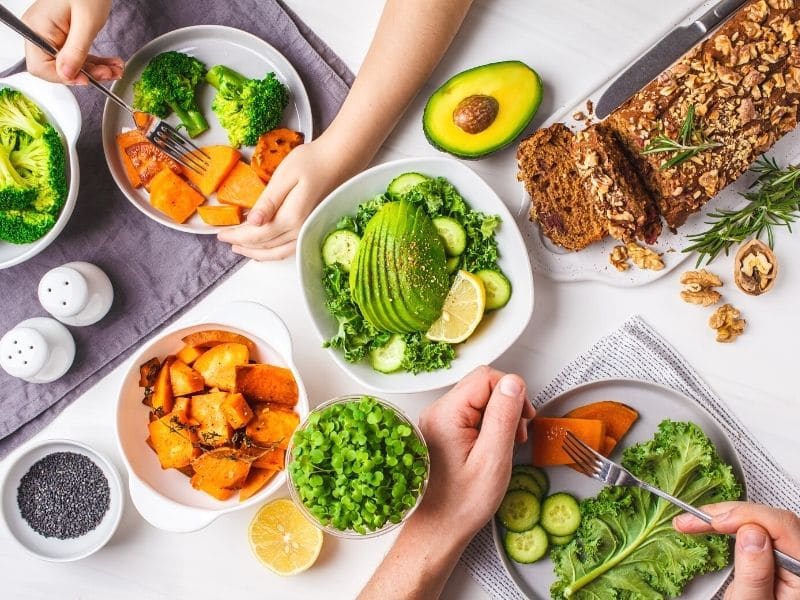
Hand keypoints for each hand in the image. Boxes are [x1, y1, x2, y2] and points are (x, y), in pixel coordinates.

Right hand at [22, 0, 122, 84]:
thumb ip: (76, 51)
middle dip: (86, 74)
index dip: (63, 77)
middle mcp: (41, 32)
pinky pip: (77, 54)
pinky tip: (111, 64)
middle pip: (58, 67)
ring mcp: (52, 33)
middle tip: (108, 73)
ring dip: (95, 69)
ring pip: (71, 64)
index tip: (86, 79)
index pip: (41, 67)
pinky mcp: (65, 34)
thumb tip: (67, 75)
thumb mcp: (86, 22)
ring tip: (115, 69)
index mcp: (38, 28)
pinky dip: (95, 61)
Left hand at [217, 136, 356, 260]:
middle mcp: (300, 230)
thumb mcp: (284, 176)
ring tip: (241, 248)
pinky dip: (274, 252)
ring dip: (257, 252)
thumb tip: (252, 223)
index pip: (257, 234)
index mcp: (291, 217)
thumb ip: (268, 201)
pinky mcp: (311, 229)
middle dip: (243, 245)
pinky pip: (290, 249)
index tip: (220, 233)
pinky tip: (265, 249)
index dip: (237, 235)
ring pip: (278, 252)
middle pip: (265, 246)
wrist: (339, 160)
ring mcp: (307, 232)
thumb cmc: (311, 162)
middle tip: (225, 240)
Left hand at [413, 366, 534, 541]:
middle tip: (517, 434)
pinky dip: (488, 425)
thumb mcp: (492, 459)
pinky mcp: (442, 430)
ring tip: (506, 444)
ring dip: (499, 416)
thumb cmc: (461, 503)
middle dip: (507, 404)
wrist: (437, 528)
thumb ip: (503, 417)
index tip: (523, 419)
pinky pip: (470, 413)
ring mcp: (438, 421)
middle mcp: (437, 412)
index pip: (487, 377)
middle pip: (482, 384)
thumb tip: (514, 382)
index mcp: (446, 414)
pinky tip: (493, 447)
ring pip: (478, 398)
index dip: (512, 392)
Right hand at [673, 501, 799, 598]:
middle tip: (692, 521)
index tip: (712, 522)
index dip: (744, 516)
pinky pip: (755, 531)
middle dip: (727, 514)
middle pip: (769, 518)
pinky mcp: (775, 557)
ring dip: (725, 518)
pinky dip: (730, 527)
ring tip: (694, 523)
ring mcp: (790, 557)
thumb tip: (750, 532)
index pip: (781, 525)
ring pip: (760, 521)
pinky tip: (712, 527)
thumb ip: (755, 573)